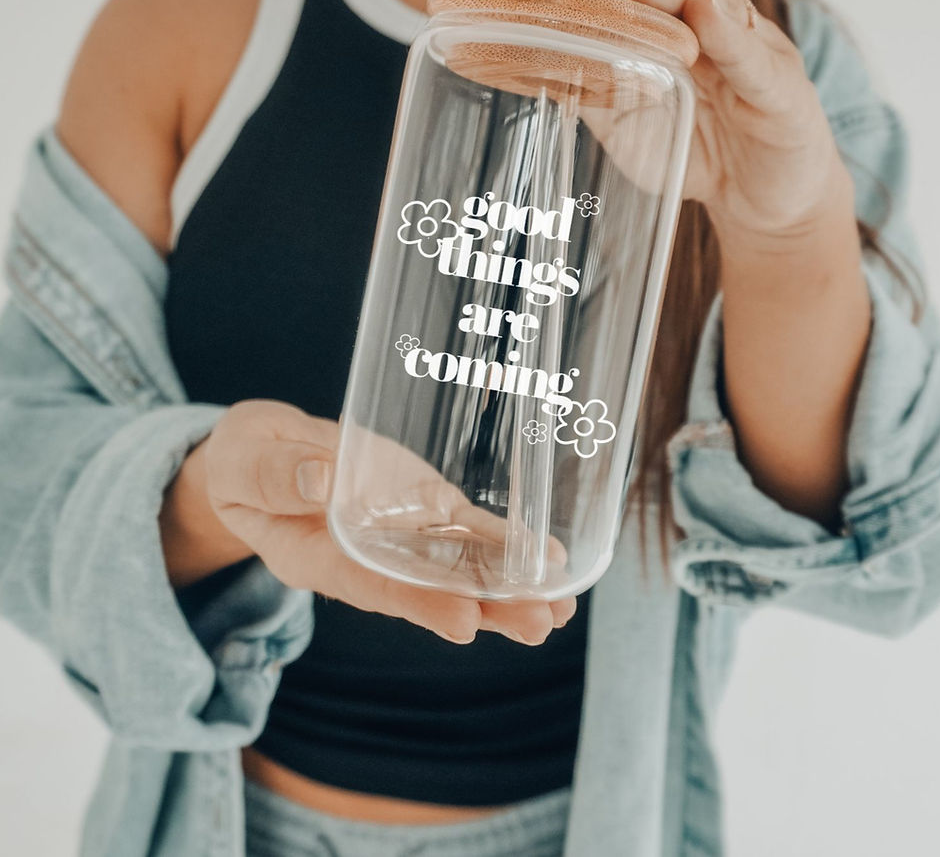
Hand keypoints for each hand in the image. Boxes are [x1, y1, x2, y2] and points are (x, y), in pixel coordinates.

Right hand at [192, 400, 575, 643]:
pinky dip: (504, 544)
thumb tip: (323, 480)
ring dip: (508, 587)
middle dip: (486, 606)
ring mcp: (397, 532)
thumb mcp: (242, 461)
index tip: (463, 620)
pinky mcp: (419, 506)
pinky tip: (548, 558)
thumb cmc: (243, 461)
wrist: (262, 455)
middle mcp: (365, 553)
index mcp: (314, 553)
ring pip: (455, 565)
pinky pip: (463, 529)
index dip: (417, 603)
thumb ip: (274, 475)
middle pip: (428, 588)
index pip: (370, 584)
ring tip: (560, 606)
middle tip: (541, 622)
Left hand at [471, 0, 852, 242]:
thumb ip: (589, 93)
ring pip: (700, 1)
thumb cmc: (695, 152)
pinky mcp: (780, 84)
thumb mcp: (627, 129)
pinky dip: (729, 34)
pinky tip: (702, 14)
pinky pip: (752, 55)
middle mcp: (696, 21)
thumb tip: (523, 69)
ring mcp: (742, 45)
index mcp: (654, 27)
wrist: (763, 200)